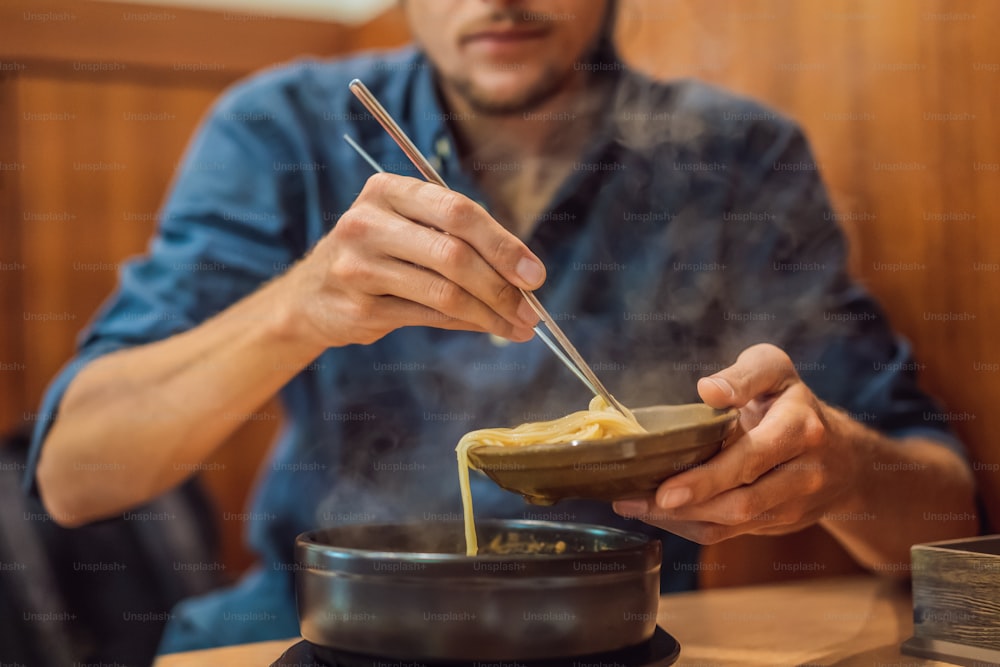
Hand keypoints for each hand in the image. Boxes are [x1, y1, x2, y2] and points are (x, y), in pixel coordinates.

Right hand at [281, 173, 544, 347]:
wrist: (309, 297)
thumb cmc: (376, 255)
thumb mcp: (405, 227)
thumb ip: (456, 237)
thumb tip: (524, 272)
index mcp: (387, 190)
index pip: (457, 211)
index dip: (503, 244)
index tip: (534, 273)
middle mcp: (367, 223)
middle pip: (453, 253)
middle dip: (501, 285)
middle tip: (532, 308)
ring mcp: (359, 267)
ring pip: (444, 292)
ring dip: (490, 313)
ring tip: (519, 325)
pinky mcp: (360, 308)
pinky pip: (429, 317)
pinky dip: (467, 325)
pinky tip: (489, 328)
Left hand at [613, 343, 858, 543]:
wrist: (846, 458)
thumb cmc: (794, 404)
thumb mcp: (777, 372)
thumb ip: (744, 376)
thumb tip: (708, 389)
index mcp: (800, 430)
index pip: (753, 458)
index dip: (709, 477)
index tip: (667, 487)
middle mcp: (802, 473)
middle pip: (742, 500)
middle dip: (688, 504)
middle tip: (637, 500)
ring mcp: (791, 506)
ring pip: (732, 523)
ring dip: (680, 519)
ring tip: (633, 504)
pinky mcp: (775, 525)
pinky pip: (728, 534)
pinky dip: (689, 526)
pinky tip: (655, 513)